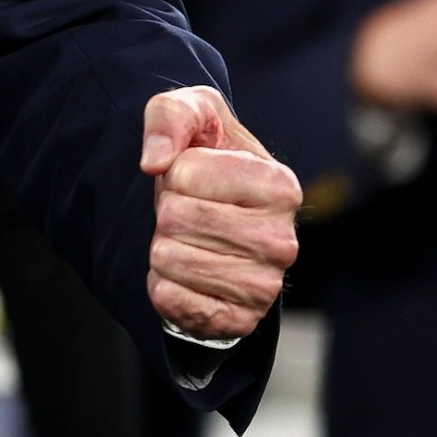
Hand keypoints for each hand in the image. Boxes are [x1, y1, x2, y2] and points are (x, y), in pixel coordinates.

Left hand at [140, 86, 300, 342]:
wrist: (212, 220)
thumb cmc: (205, 159)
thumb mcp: (193, 115)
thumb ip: (170, 116)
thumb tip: (155, 161)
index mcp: (280, 185)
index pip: (185, 174)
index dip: (174, 172)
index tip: (193, 176)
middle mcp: (282, 240)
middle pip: (176, 219)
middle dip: (166, 211)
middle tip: (187, 211)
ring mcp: (264, 287)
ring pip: (170, 260)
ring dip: (162, 247)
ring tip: (188, 239)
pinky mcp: (240, 321)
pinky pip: (172, 301)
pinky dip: (162, 285)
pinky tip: (184, 273)